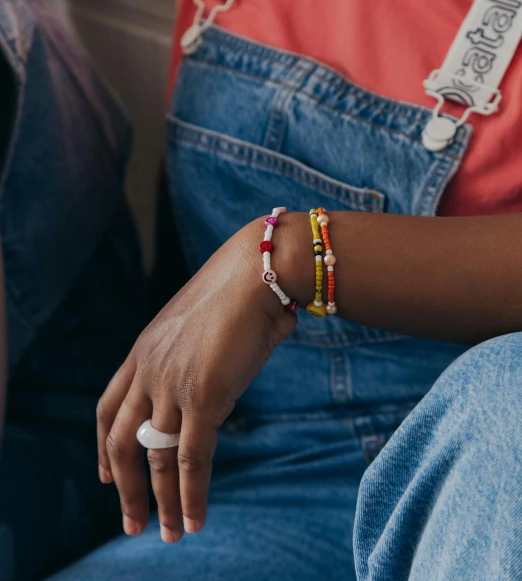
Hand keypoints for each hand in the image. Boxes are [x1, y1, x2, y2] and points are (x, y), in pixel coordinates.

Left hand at [96, 217, 297, 542]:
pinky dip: (190, 495)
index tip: (106, 473)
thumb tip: (209, 382)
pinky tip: (193, 520)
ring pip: (156, 458)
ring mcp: (172, 384)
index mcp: (144, 349)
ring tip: (168, 533)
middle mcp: (149, 369)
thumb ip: (192, 356)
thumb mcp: (200, 323)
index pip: (108, 406)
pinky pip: (190, 459)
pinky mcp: (203, 397)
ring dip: (160, 501)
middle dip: (125, 486)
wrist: (259, 271)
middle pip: (121, 439)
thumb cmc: (240, 289)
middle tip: (130, 520)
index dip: (105, 445)